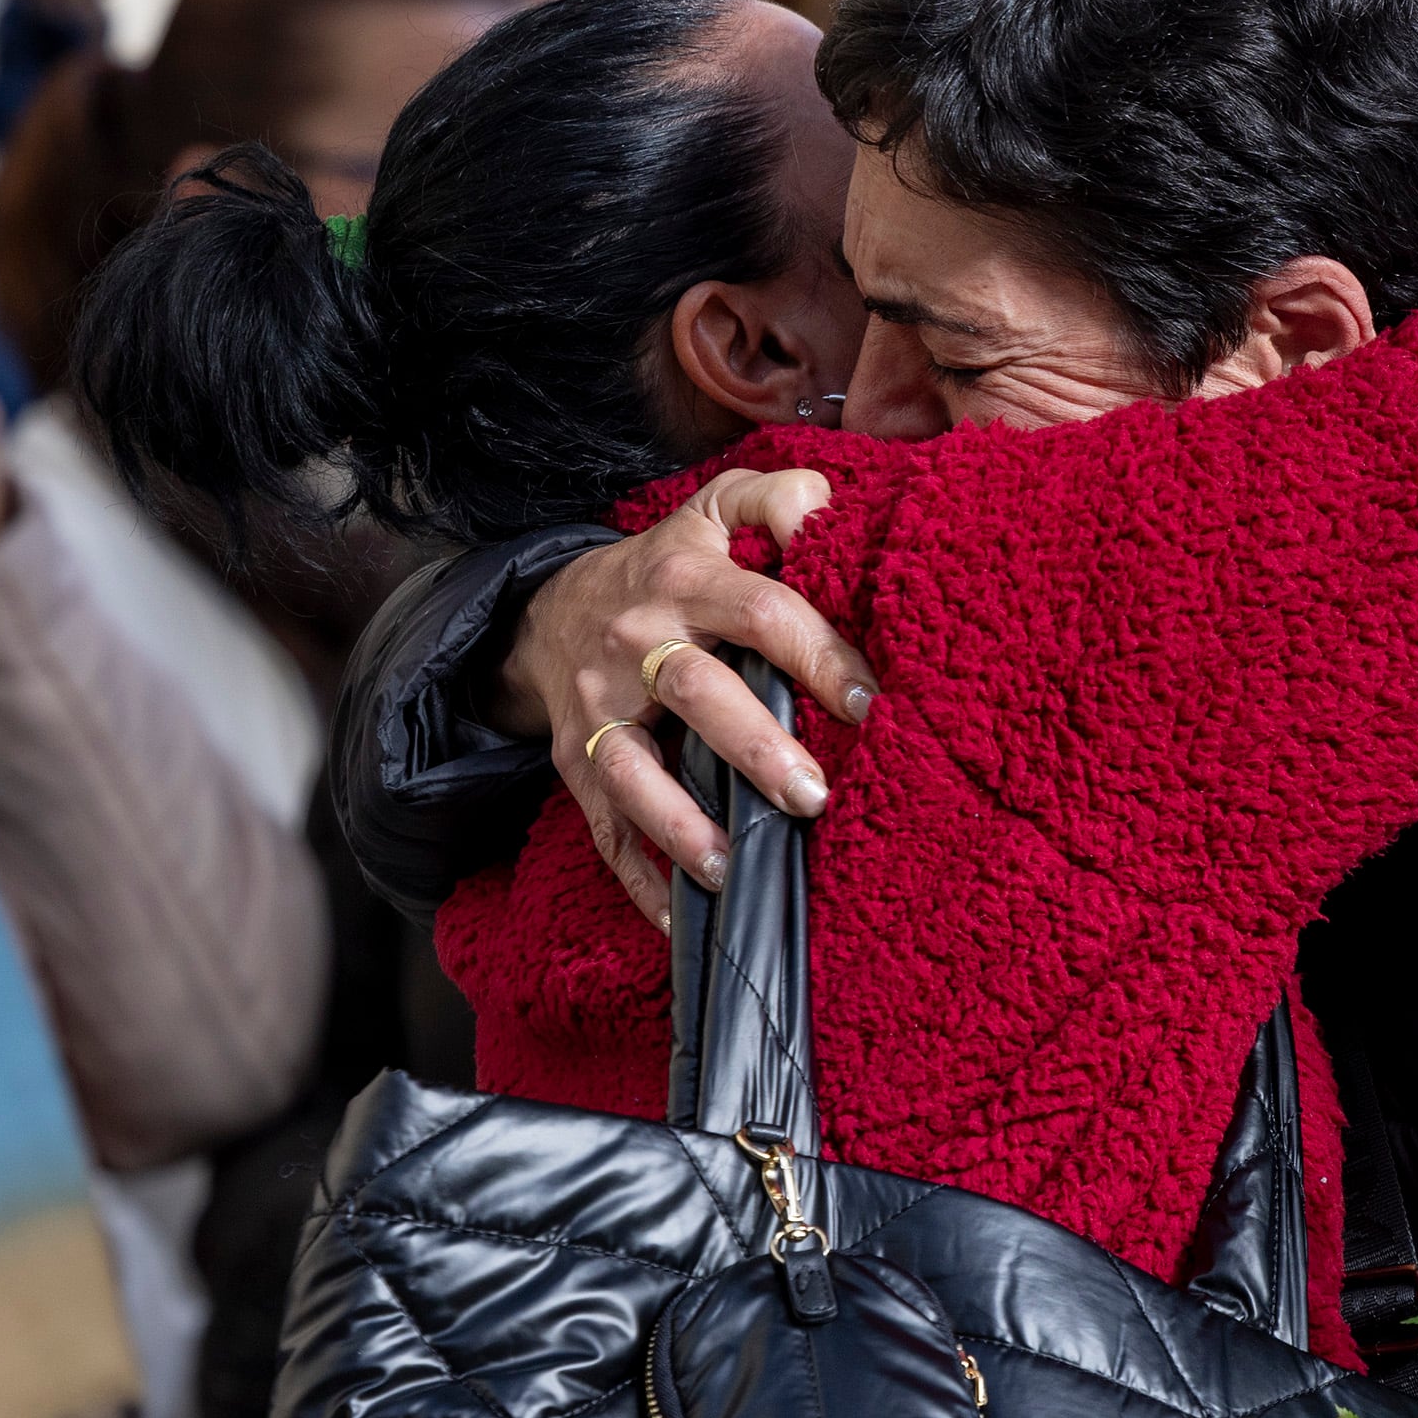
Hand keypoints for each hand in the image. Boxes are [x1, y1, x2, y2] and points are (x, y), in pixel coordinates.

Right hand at [498, 470, 876, 923]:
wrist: (550, 611)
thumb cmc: (665, 569)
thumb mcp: (711, 512)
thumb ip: (773, 498)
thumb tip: (827, 507)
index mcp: (682, 579)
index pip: (758, 611)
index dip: (815, 653)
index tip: (867, 701)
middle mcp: (634, 642)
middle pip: (695, 691)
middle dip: (754, 746)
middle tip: (813, 795)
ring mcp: (597, 709)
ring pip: (633, 769)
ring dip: (681, 823)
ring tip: (732, 866)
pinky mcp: (573, 763)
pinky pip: (603, 829)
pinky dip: (637, 880)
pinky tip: (680, 918)